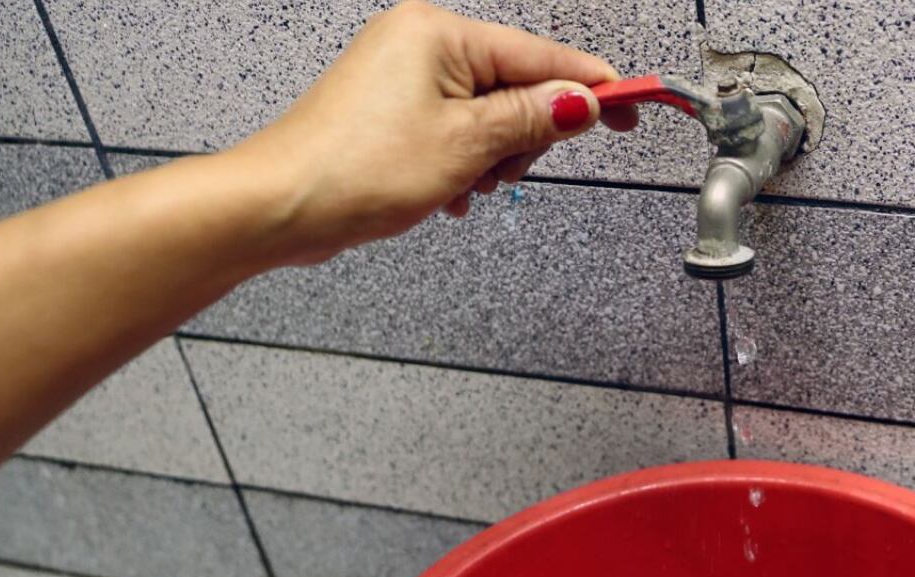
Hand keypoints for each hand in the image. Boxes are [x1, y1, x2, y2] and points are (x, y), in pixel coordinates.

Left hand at [228, 0, 637, 263]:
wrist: (279, 205)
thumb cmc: (349, 170)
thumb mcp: (466, 145)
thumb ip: (532, 120)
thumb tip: (581, 103)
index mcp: (439, 33)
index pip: (542, 56)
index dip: (594, 86)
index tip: (635, 104)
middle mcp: (419, 43)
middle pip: (517, 87)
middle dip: (522, 139)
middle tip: (503, 169)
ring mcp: (403, 77)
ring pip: (488, 118)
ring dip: (490, 161)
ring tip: (459, 186)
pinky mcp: (392, 112)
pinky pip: (456, 133)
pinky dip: (463, 166)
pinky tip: (446, 192)